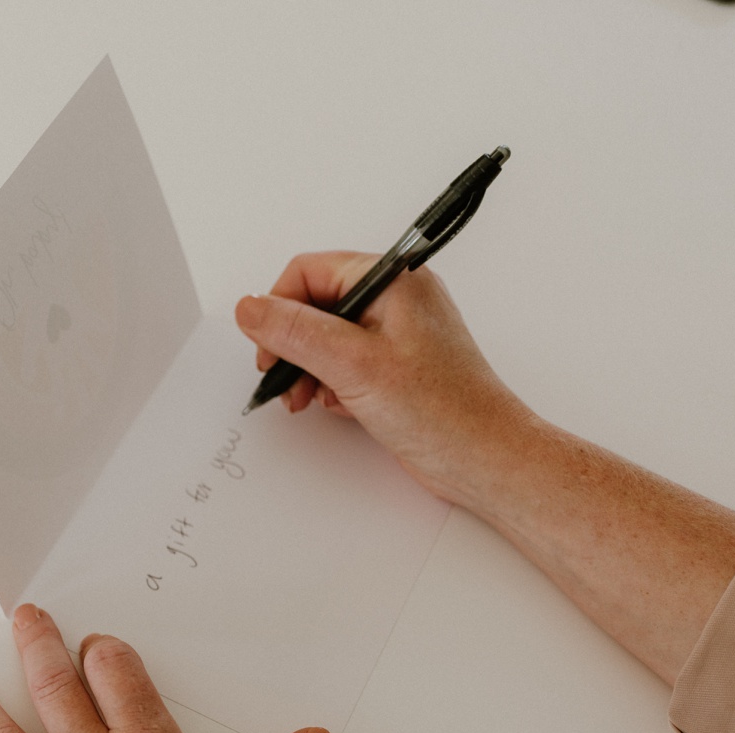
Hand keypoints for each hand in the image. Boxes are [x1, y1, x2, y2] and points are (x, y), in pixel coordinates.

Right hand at [235, 251, 533, 506]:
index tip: (268, 348)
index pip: (308, 272)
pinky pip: (342, 363)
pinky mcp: (393, 367)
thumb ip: (295, 332)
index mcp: (392, 280)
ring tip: (309, 398)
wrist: (484, 458)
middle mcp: (394, 300)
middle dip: (291, 346)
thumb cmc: (445, 410)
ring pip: (324, 338)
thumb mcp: (354, 364)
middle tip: (284, 378)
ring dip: (306, 369)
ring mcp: (394, 334)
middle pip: (313, 306)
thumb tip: (250, 308)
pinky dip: (329, 384)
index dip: (278, 310)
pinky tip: (337, 405)